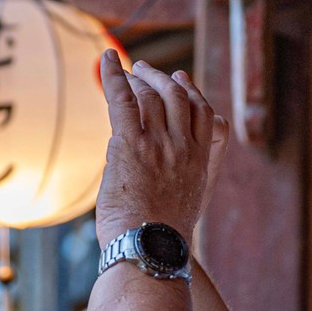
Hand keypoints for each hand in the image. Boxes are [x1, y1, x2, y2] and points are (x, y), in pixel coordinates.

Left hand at [94, 51, 228, 242]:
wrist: (150, 250)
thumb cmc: (159, 239)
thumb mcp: (182, 207)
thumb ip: (174, 178)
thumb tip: (145, 166)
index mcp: (202, 162)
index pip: (205, 114)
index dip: (192, 92)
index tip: (181, 81)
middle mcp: (185, 148)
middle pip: (179, 97)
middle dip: (162, 79)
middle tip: (145, 70)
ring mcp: (160, 144)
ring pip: (151, 96)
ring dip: (138, 77)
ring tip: (126, 70)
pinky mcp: (131, 145)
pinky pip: (123, 99)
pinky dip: (113, 76)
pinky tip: (106, 59)